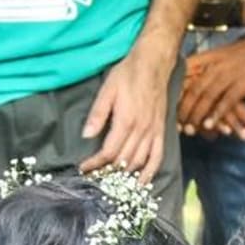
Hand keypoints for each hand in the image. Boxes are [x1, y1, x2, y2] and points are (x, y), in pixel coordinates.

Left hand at [79, 39, 171, 179]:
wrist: (155, 61)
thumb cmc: (129, 73)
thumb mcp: (108, 89)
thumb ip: (98, 114)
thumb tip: (86, 135)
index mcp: (126, 121)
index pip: (108, 152)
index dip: (94, 164)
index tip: (83, 169)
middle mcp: (142, 129)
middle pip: (123, 161)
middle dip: (107, 172)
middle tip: (94, 178)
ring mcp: (153, 131)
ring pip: (138, 162)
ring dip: (125, 175)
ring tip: (111, 182)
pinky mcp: (161, 130)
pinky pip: (158, 156)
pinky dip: (150, 172)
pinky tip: (141, 183)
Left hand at [179, 39, 244, 140]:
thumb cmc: (237, 57)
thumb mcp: (212, 59)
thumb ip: (196, 71)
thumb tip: (178, 90)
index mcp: (203, 62)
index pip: (183, 81)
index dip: (174, 99)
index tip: (166, 115)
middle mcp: (213, 67)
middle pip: (193, 92)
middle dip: (184, 112)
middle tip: (178, 129)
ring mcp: (228, 74)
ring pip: (207, 97)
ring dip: (197, 116)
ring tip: (190, 131)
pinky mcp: (242, 82)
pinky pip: (227, 101)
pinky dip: (217, 113)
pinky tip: (210, 125)